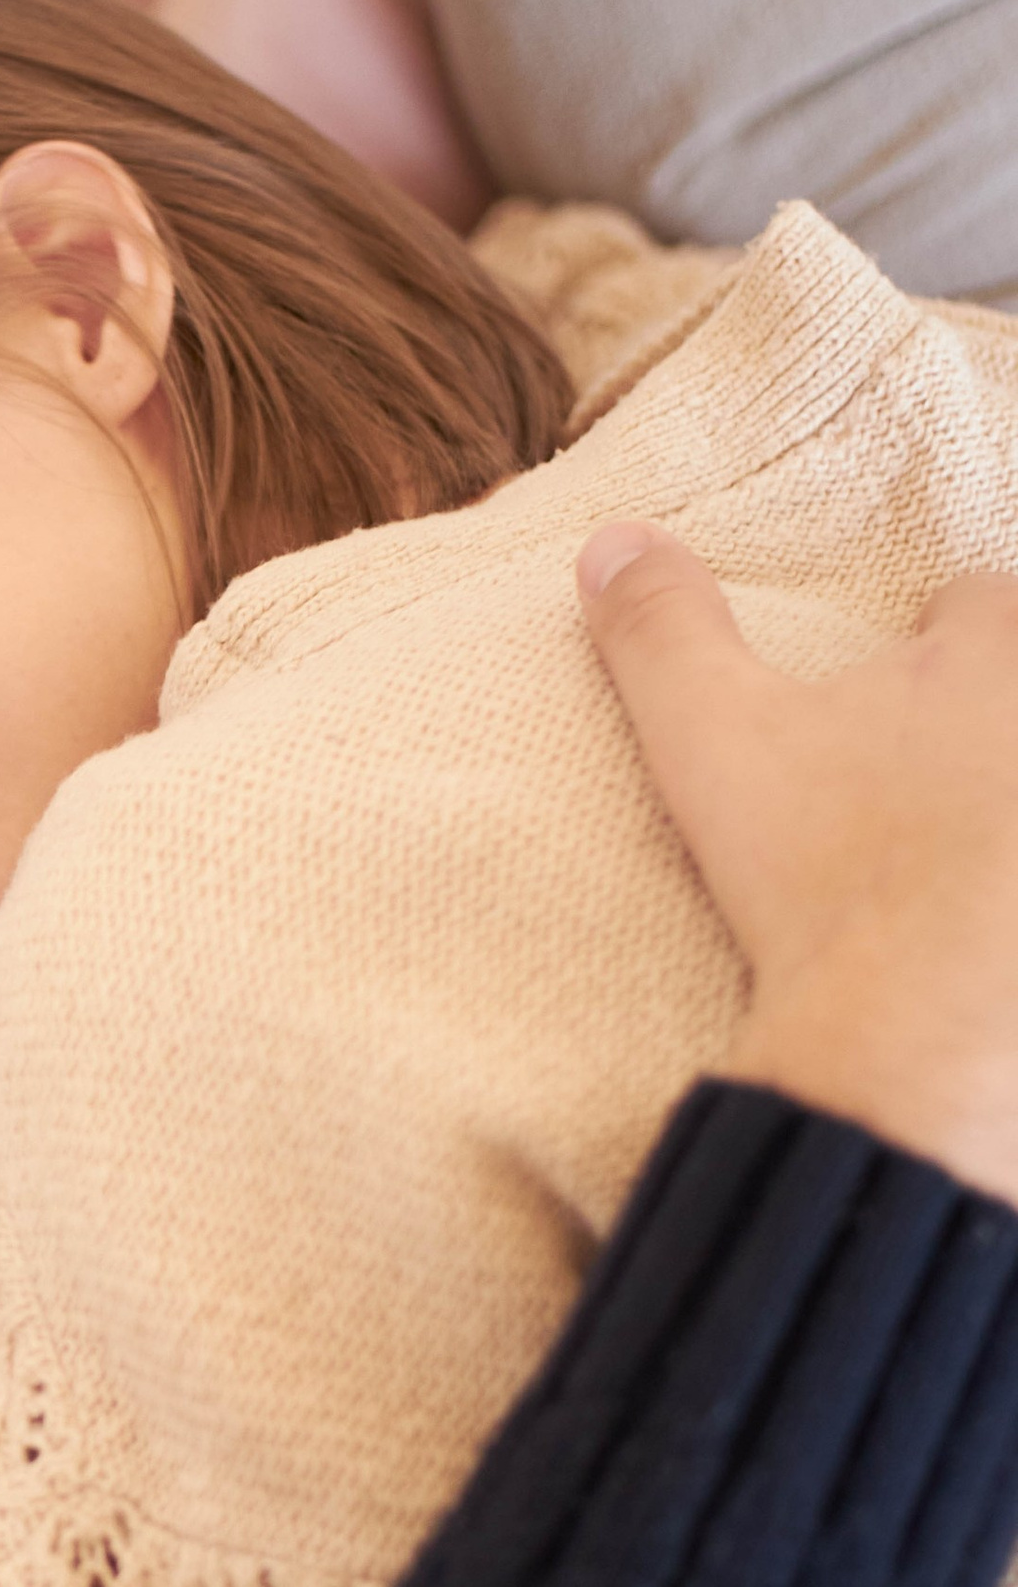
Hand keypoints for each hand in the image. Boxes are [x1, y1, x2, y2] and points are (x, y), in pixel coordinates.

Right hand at [579, 522, 1017, 1209]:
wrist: (910, 1046)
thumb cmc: (823, 880)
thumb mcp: (715, 743)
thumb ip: (666, 633)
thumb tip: (609, 540)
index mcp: (994, 657)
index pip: (980, 601)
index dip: (930, 641)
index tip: (890, 692)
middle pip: (1013, 690)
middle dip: (978, 721)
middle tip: (913, 781)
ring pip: (1017, 784)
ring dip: (991, 804)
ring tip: (949, 858)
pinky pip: (1016, 884)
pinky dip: (999, 893)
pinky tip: (975, 935)